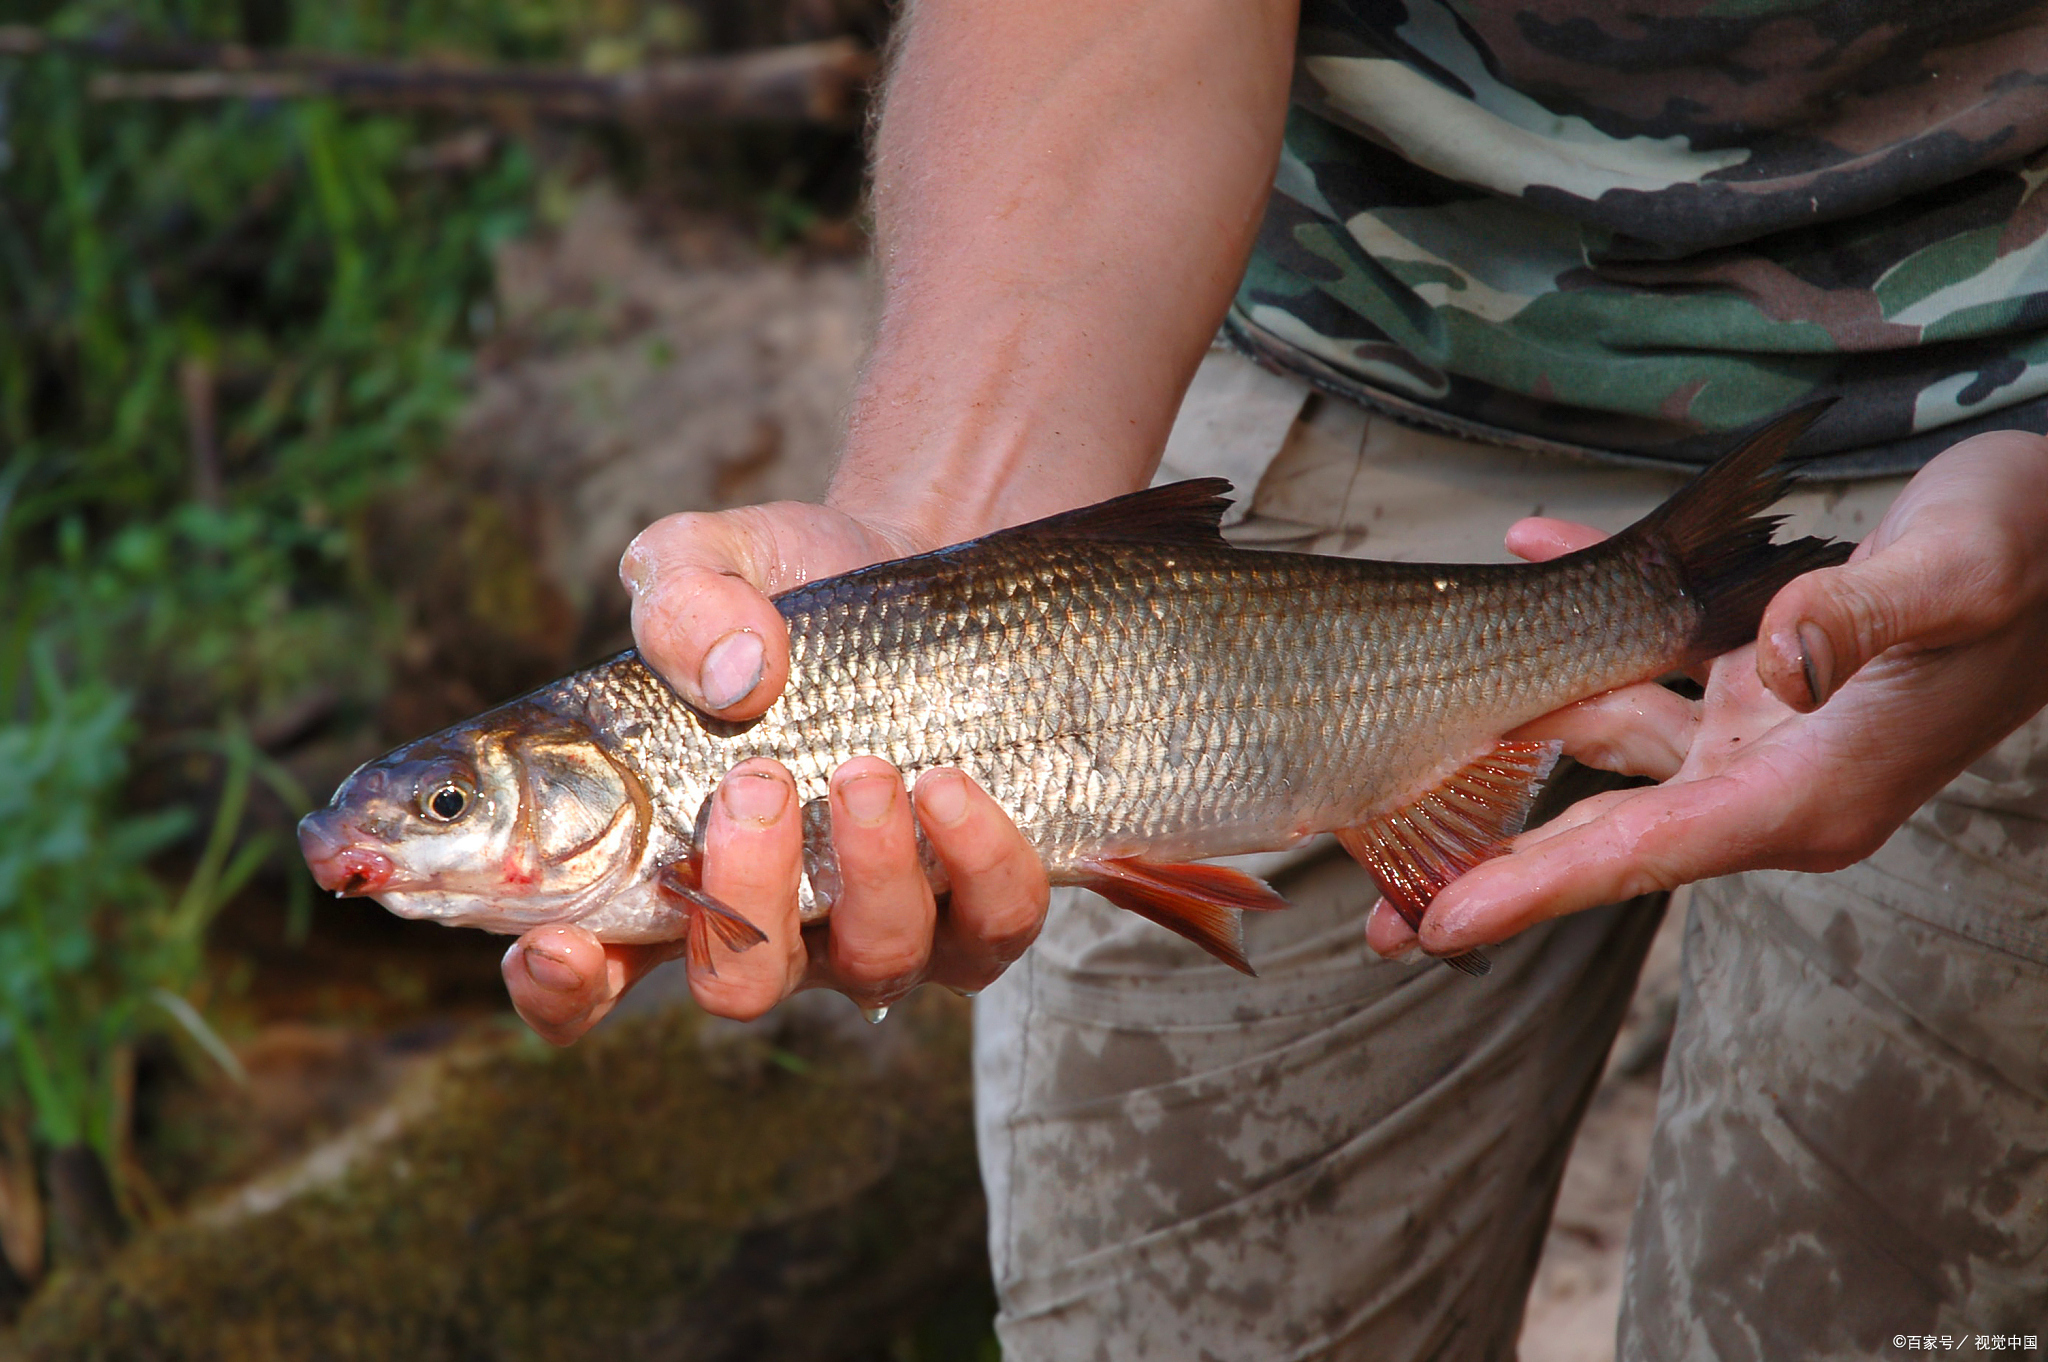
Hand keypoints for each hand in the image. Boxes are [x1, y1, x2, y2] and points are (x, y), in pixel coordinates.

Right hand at [503, 501, 1049, 1044]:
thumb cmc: (789, 591)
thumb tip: (737, 679)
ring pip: (875, 963)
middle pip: (741, 984)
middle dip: (746, 901)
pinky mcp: (986, 903)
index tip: (556, 946)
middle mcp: (773, 919)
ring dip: (870, 873)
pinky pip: (994, 927)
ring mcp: (883, 923)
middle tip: (757, 785)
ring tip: (869, 770)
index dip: (563, 987)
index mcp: (669, 864)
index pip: (591, 973)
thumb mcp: (711, 559)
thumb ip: (678, 597)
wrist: (923, 578)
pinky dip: (979, 865)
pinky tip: (955, 786)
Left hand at [1366, 429, 2047, 961]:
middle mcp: (1771, 781)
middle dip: (1489, 867)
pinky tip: (1531, 548)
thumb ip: (1865, 615)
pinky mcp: (1753, 682)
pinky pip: (1640, 660)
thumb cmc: (2031, 549)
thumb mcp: (1957, 572)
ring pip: (1602, 744)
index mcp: (1812, 793)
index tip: (1437, 927)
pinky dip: (1581, 606)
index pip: (1644, 854)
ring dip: (1507, 732)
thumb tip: (1780, 659)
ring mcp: (1757, 735)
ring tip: (1395, 754)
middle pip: (1601, 835)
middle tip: (1376, 916)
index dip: (1536, 889)